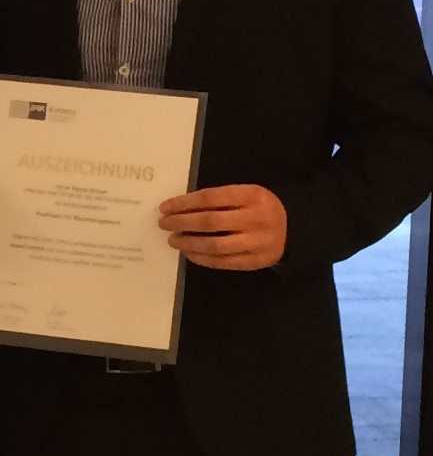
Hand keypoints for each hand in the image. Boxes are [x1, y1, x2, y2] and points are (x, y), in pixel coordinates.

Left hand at [160, 184, 285, 269]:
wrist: (292, 229)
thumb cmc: (259, 208)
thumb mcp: (246, 194)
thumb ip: (219, 198)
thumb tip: (179, 207)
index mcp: (252, 196)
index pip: (211, 198)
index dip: (184, 203)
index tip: (165, 207)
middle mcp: (255, 219)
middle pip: (210, 222)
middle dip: (182, 223)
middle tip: (164, 224)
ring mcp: (256, 242)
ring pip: (215, 245)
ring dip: (188, 243)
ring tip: (173, 240)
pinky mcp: (254, 261)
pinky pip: (222, 262)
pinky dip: (201, 258)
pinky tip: (188, 253)